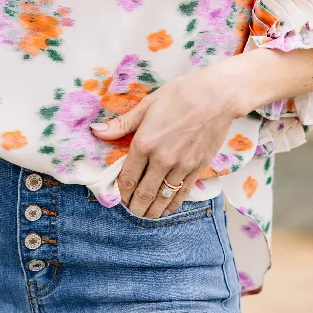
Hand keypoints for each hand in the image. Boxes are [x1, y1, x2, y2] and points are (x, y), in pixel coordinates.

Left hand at [90, 63, 242, 217]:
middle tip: (129, 214)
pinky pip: (182, 193)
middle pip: (144, 193)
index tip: (116, 199)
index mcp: (144, 143)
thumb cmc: (180, 94)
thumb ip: (122, 123)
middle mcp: (162, 159)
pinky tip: (167, 209)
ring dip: (152, 211)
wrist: (216, 96)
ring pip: (163, 198)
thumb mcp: (147, 104)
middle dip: (134, 208)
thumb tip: (96, 131)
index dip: (120, 193)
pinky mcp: (198, 168)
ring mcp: (181, 166)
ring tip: (145, 217)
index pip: (127, 178)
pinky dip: (172, 205)